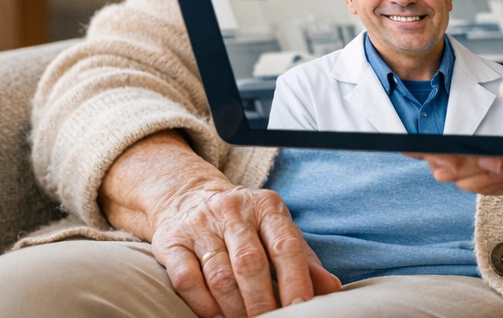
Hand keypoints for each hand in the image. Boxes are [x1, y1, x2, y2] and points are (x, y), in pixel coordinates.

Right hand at [149, 183, 340, 317]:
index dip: (294, 280)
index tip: (300, 308)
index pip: (285, 245)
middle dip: (262, 301)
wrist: (189, 196)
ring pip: (219, 275)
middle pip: (250, 264)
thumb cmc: (245, 222)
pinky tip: (216, 317)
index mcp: (267, 207)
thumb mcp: (276, 230)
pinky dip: (203, 304)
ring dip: (234, 308)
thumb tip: (331, 288)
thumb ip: (303, 259)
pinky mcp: (171, 241)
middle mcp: (234, 211)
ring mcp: (200, 225)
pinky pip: (186, 279)